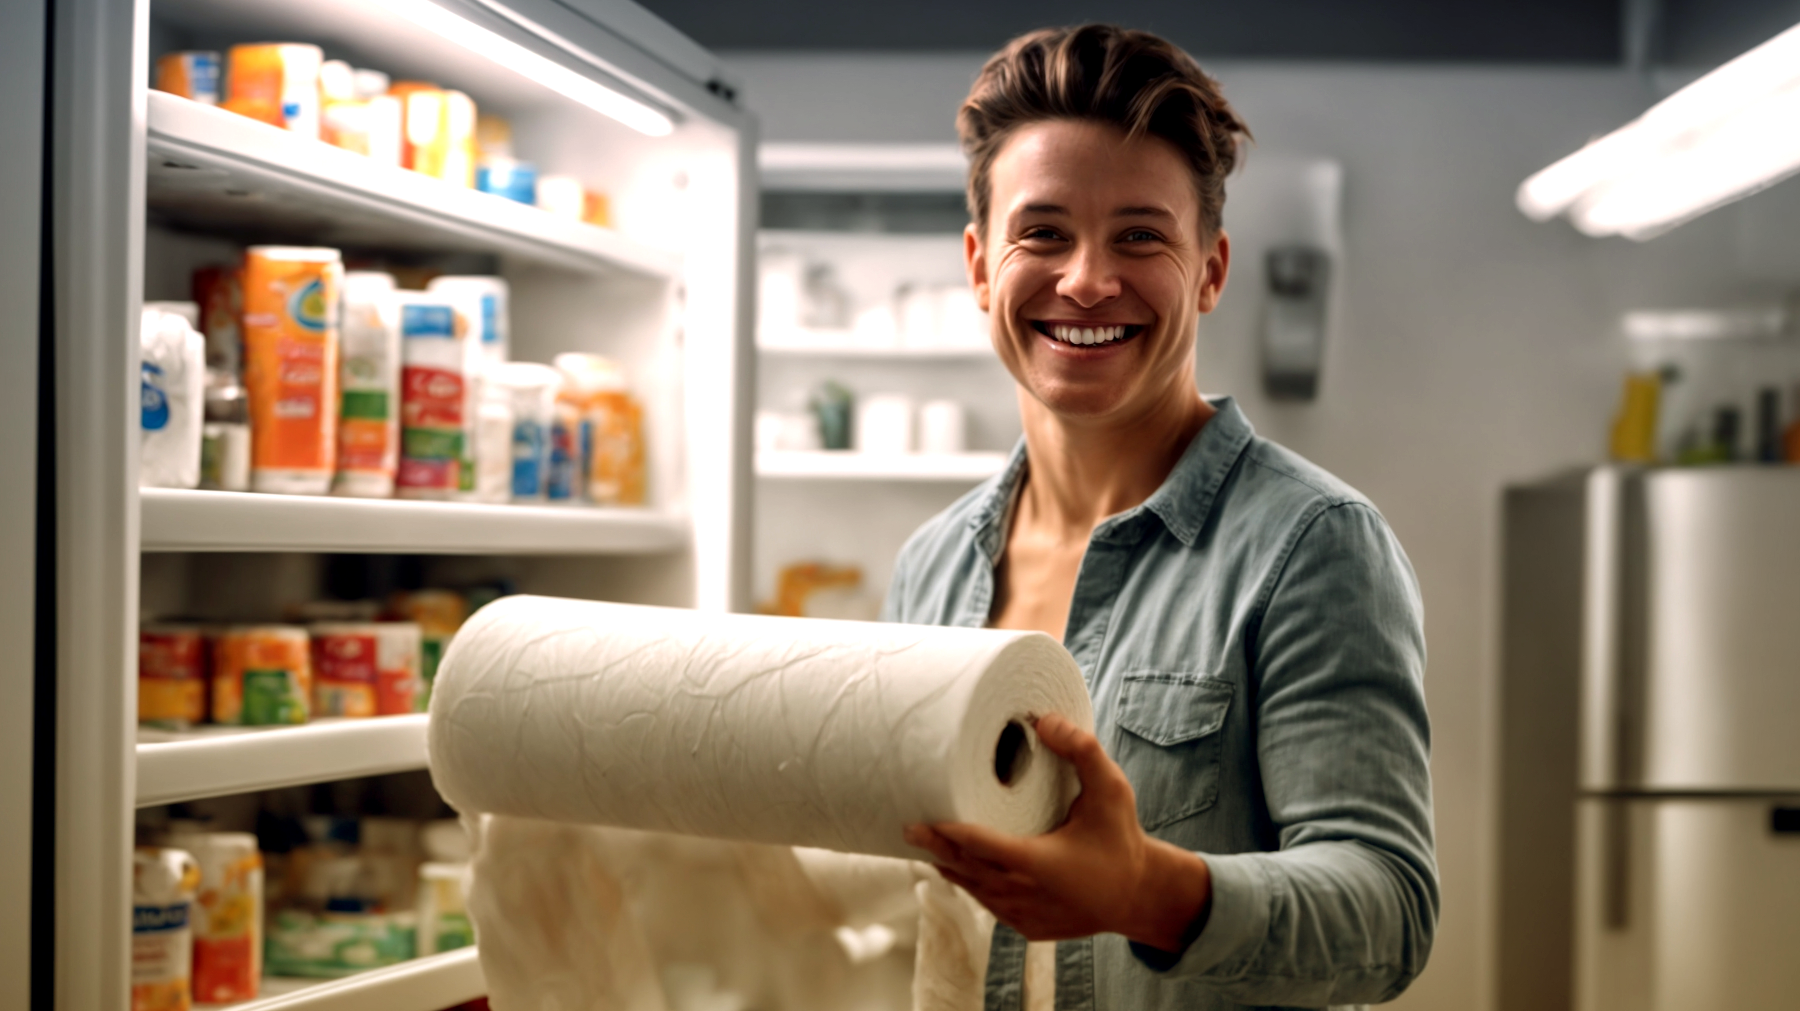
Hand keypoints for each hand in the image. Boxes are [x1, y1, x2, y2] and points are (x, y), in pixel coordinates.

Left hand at [903, 714, 1212, 950]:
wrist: (1138, 895)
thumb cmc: (1121, 840)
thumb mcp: (1111, 790)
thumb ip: (1082, 750)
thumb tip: (1045, 720)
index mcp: (1038, 862)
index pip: (978, 846)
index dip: (946, 833)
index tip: (920, 819)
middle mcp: (1023, 894)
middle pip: (965, 869)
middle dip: (935, 848)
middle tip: (908, 826)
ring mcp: (1022, 915)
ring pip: (972, 890)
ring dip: (948, 866)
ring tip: (924, 841)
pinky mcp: (1026, 927)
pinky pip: (987, 905)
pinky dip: (969, 885)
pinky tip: (955, 868)